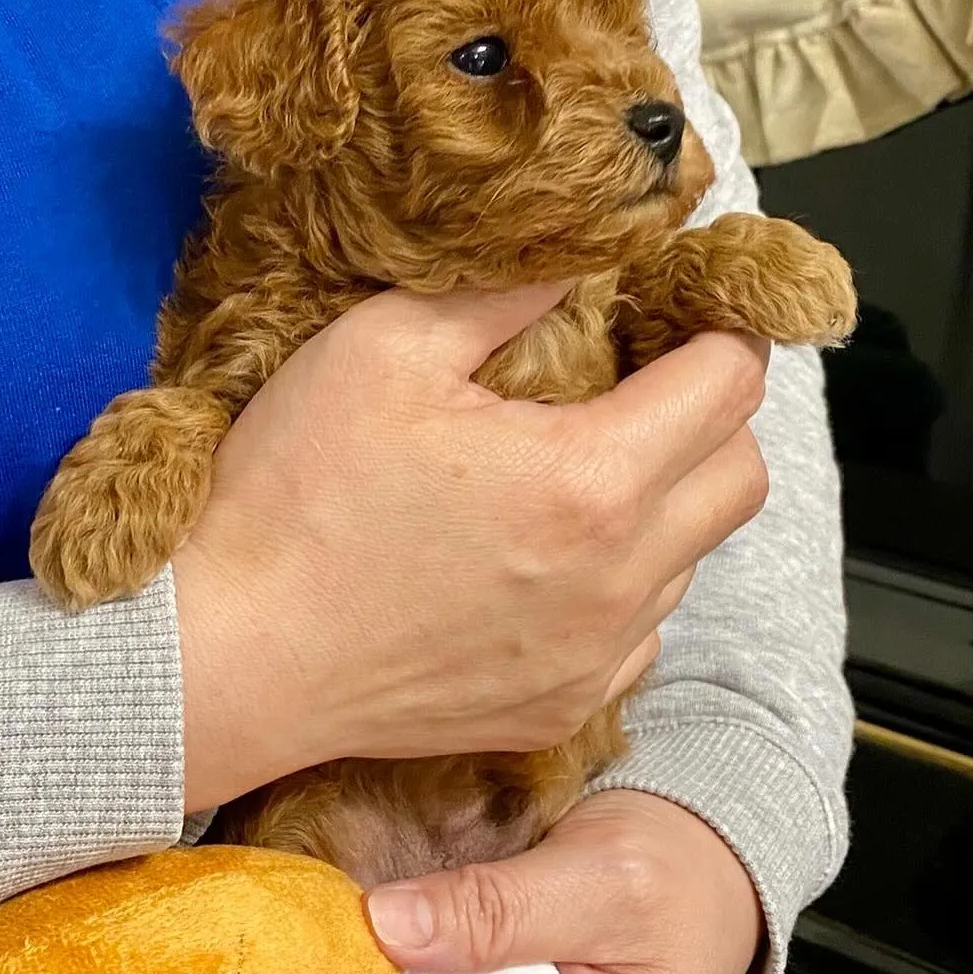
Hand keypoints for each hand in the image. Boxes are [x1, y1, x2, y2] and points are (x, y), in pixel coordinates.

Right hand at [175, 286, 769, 812]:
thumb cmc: (295, 497)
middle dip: (712, 417)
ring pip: (690, 561)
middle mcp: (616, 580)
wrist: (231, 654)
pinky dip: (617, 587)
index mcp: (588, 478)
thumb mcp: (382, 348)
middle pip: (742, 478)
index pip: (730, 386)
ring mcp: (592, 658)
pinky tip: (540, 565)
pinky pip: (637, 635)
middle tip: (638, 388)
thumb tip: (578, 264)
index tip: (683, 319)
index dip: (720, 333)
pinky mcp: (557, 709)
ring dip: (661, 505)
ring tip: (570, 479)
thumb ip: (502, 293)